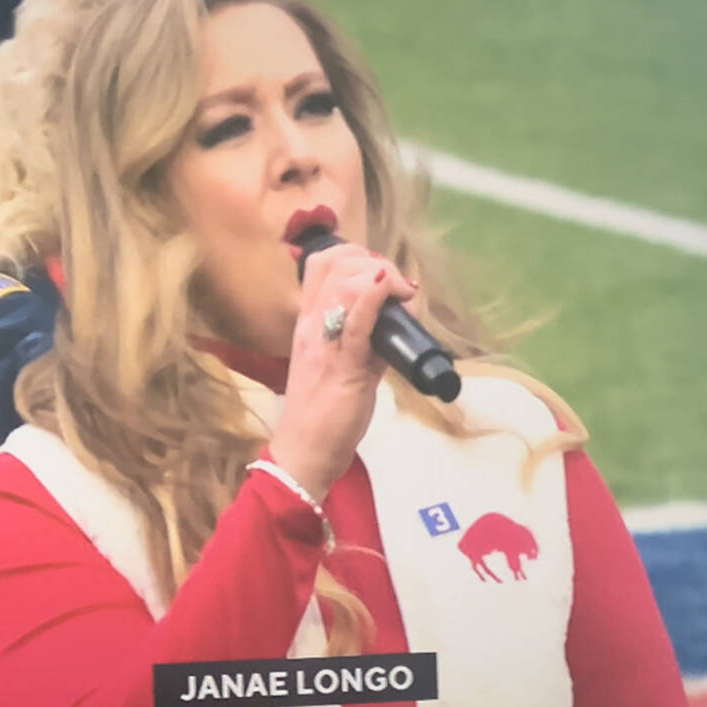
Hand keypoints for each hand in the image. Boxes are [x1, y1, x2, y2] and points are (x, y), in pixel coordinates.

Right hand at [268, 244, 418, 502]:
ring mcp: (325, 343)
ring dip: (382, 276)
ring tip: (402, 294)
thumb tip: (393, 321)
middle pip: (336, 264)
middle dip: (374, 262)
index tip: (379, 274)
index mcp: (309, 323)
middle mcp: (312, 325)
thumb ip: (364, 340)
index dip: (353, 255)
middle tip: (398, 288)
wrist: (305, 451)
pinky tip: (390, 289)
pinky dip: (374, 298)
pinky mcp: (343, 365)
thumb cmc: (321, 412)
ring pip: (346, 283)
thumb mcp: (342, 365)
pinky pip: (357, 321)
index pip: (321, 264)